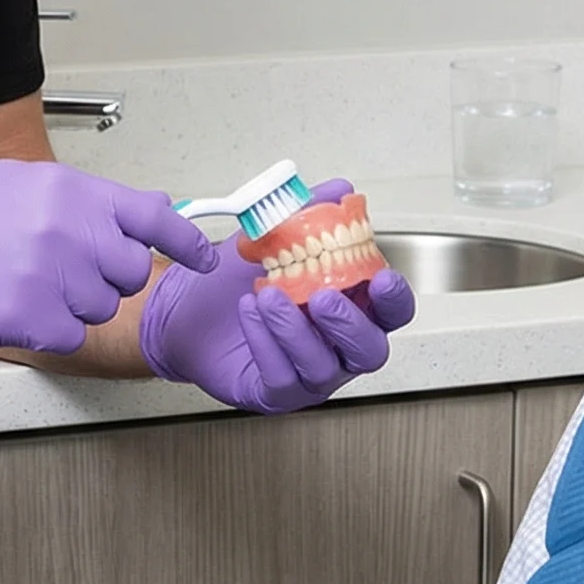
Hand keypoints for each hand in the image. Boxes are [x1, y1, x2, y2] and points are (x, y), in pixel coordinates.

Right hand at [0, 162, 218, 352]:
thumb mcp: (25, 183)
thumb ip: (87, 200)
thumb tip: (147, 207)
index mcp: (72, 191)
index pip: (153, 214)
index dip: (184, 241)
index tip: (203, 258)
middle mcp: (71, 230)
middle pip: (130, 270)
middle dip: (108, 276)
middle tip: (64, 268)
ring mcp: (52, 276)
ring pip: (101, 308)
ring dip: (73, 305)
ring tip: (25, 281)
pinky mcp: (31, 320)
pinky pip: (70, 337)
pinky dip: (48, 332)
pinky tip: (14, 307)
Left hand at [138, 180, 416, 413]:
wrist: (189, 304)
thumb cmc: (239, 276)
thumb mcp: (274, 234)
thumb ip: (311, 211)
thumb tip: (340, 191)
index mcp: (351, 306)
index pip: (392, 311)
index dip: (394, 299)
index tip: (382, 279)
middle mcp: (338, 346)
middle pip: (369, 350)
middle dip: (349, 324)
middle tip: (321, 296)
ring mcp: (310, 374)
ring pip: (322, 367)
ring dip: (296, 329)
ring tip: (268, 294)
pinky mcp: (276, 392)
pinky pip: (281, 377)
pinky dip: (266, 342)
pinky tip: (249, 312)